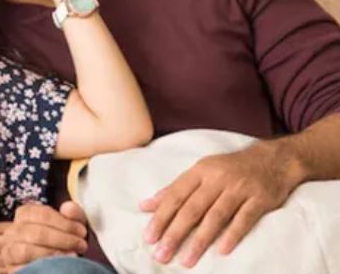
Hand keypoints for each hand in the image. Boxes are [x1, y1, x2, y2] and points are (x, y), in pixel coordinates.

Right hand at [1, 202, 87, 266]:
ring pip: (26, 250)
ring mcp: (10, 251)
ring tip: (72, 256)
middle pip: (35, 232)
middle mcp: (13, 231)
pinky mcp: (12, 268)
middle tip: (81, 245)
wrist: (50, 264)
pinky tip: (57, 266)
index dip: (64, 223)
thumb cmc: (61, 242)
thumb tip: (69, 207)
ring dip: (52, 253)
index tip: (81, 231)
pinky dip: (41, 266)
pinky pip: (23, 268)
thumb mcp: (69, 226)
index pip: (40, 214)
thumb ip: (73, 215)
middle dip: (62, 239)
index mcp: (25, 215)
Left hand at [140, 142, 301, 266]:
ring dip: (200, 240)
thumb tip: (145, 206)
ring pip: (216, 216)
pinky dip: (233, 234)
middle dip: (175, 233)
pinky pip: (245, 219)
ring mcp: (240, 188)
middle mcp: (217, 178)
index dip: (161, 217)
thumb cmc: (229, 168)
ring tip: (187, 259)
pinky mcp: (260, 199)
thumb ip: (174, 189)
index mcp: (199, 171)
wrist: (273, 159)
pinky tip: (221, 250)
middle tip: (162, 254)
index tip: (149, 237)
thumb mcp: (200, 172)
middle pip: (192, 209)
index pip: (175, 196)